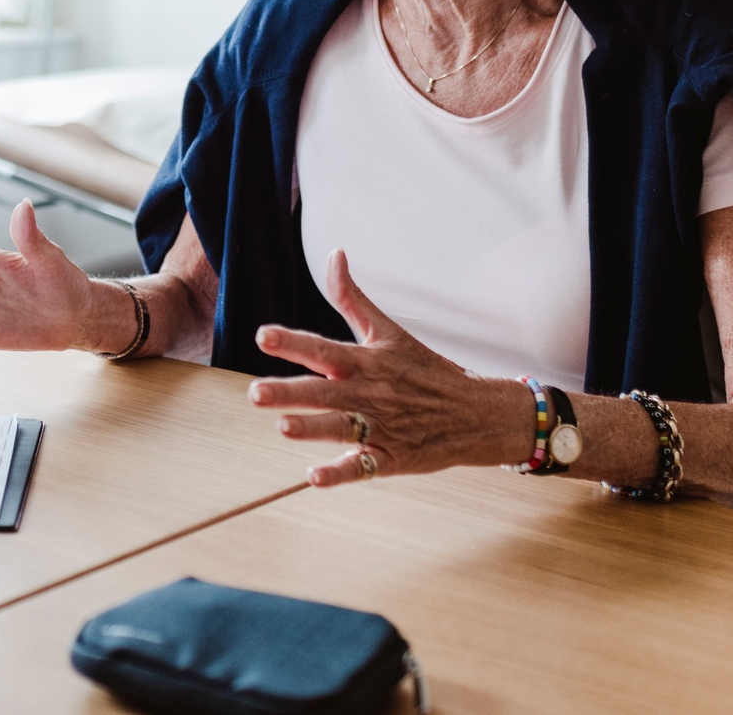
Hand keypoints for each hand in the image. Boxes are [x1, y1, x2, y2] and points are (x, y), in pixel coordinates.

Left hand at [248, 251, 534, 487]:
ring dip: (312, 429)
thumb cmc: (427, 369)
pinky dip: (340, 473)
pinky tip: (314, 477)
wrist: (478, 412)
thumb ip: (353, 298)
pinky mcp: (393, 458)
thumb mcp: (389, 331)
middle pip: (324, 391)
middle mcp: (370, 393)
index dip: (293, 342)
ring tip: (283, 427)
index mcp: (367, 361)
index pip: (324, 349)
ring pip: (340, 428)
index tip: (262, 335)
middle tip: (255, 393)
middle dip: (290, 392)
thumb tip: (334, 255)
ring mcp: (382, 427)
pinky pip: (363, 467)